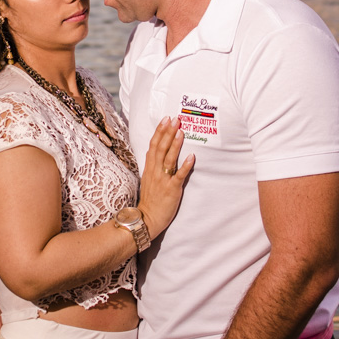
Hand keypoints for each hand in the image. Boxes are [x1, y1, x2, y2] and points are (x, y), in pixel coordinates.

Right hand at [137, 117, 194, 237]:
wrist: (146, 219)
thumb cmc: (150, 200)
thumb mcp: (147, 180)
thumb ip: (152, 166)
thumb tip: (157, 153)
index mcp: (149, 168)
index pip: (153, 145)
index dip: (159, 131)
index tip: (166, 119)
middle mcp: (155, 171)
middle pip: (161, 148)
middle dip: (168, 132)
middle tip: (175, 119)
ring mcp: (163, 180)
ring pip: (169, 159)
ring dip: (175, 144)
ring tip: (181, 132)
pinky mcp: (172, 189)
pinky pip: (179, 176)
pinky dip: (185, 165)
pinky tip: (192, 156)